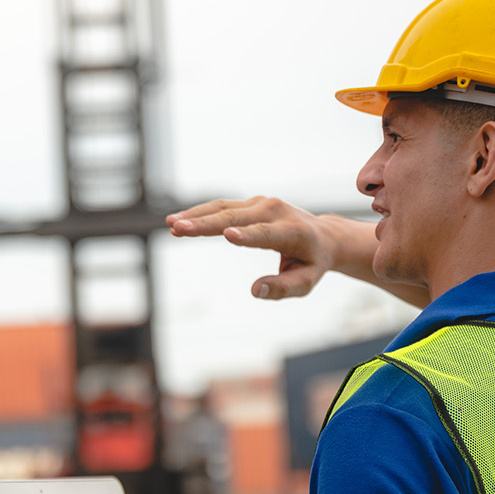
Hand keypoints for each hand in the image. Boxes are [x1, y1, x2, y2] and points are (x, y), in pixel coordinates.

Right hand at [167, 197, 337, 300]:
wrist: (323, 235)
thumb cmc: (312, 263)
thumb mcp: (305, 282)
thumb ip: (283, 288)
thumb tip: (256, 290)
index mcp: (292, 232)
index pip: (265, 234)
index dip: (247, 235)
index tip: (227, 235)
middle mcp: (275, 211)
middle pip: (235, 217)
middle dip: (205, 223)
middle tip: (178, 228)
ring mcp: (262, 203)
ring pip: (224, 208)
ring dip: (196, 215)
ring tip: (171, 224)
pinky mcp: (251, 203)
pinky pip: (223, 206)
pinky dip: (201, 213)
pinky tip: (180, 220)